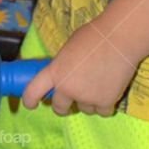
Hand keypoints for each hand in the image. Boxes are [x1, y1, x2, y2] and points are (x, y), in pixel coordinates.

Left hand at [22, 21, 136, 116]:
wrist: (119, 38)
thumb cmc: (94, 36)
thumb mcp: (69, 49)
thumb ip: (63, 66)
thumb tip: (64, 75)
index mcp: (55, 71)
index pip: (33, 91)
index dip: (29, 100)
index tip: (31, 104)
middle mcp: (68, 88)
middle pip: (60, 108)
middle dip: (63, 105)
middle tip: (70, 98)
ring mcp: (87, 97)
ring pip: (84, 109)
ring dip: (88, 102)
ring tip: (99, 83)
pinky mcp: (106, 102)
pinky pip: (102, 112)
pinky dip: (105, 105)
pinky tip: (109, 90)